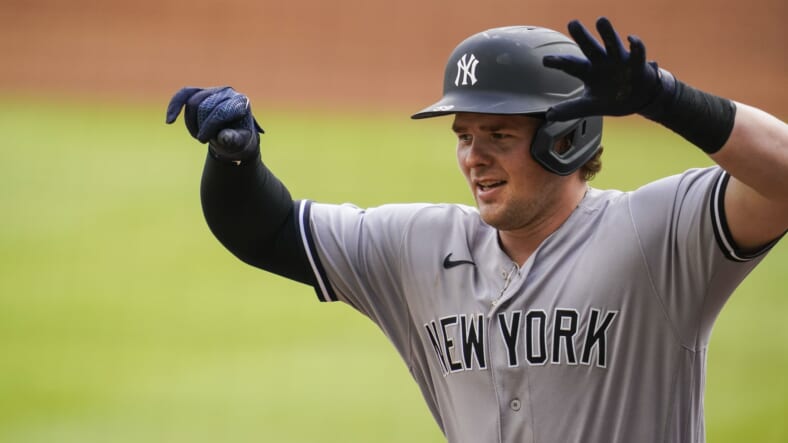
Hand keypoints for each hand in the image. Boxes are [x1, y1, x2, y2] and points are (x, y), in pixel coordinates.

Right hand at [165, 86, 263, 160]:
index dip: (209, 126)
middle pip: (205, 107)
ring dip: (191, 122)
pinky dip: (175, 105)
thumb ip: (234, 139)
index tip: (202, 140)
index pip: (220, 112)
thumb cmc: (238, 139)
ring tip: (197, 135)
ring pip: (193, 103)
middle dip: (200, 126)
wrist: (234, 135)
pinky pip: (184, 94)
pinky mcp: (201, 91)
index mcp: (241, 103)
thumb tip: (225, 137)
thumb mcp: (239, 142)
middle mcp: (228, 92)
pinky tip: (169, 120)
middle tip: (203, 140)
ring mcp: (214, 90)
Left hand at [542, 17, 672, 120]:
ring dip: (607, 33)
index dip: (559, 62)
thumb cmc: (611, 97)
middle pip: (589, 47)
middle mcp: (601, 62)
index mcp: (588, 72)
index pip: (570, 64)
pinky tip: (630, 38)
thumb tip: (549, 115)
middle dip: (581, 35)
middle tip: (572, 23)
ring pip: (612, 43)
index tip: (546, 61)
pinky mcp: (636, 63)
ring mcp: (619, 60)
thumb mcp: (589, 106)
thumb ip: (571, 109)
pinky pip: (637, 51)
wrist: (637, 100)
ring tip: (600, 20)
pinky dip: (635, 44)